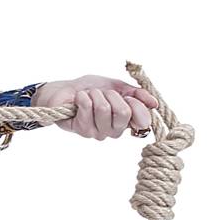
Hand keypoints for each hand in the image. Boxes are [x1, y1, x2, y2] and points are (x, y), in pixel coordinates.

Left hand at [33, 75, 157, 139]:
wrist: (65, 90)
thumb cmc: (90, 89)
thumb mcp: (117, 87)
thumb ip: (137, 95)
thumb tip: (154, 103)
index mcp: (125, 122)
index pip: (142, 120)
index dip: (137, 105)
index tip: (127, 96)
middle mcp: (114, 131)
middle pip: (124, 113)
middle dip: (112, 96)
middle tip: (102, 93)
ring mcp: (98, 133)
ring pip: (104, 109)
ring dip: (95, 95)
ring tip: (88, 95)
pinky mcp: (82, 130)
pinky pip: (88, 107)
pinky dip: (83, 97)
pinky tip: (78, 99)